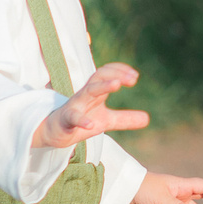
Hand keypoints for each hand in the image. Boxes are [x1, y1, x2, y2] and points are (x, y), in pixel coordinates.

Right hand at [32, 63, 149, 149]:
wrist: (55, 133)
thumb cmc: (80, 121)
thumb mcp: (106, 121)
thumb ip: (125, 119)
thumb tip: (147, 119)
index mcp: (95, 92)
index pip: (107, 73)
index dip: (120, 70)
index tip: (134, 77)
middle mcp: (85, 95)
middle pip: (99, 76)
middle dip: (115, 74)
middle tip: (132, 79)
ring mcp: (75, 105)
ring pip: (87, 91)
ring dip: (101, 86)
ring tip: (116, 85)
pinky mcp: (66, 119)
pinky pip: (73, 117)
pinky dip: (81, 120)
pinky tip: (90, 124)